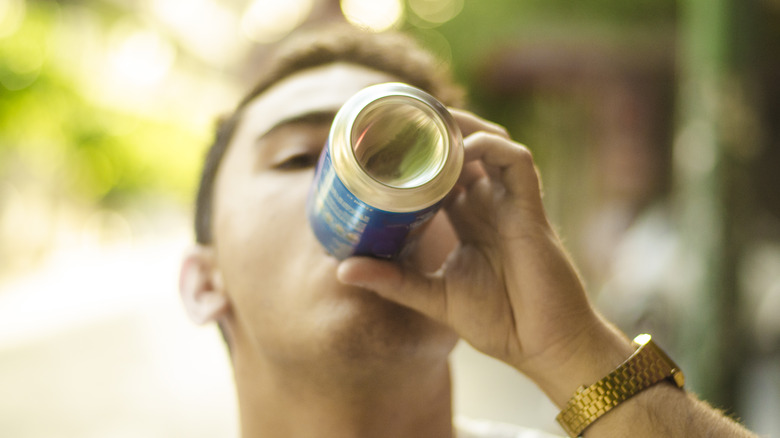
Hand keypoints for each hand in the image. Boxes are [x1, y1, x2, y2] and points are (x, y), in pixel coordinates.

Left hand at [337, 109, 630, 405]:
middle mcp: (489, 203)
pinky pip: (516, 161)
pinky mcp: (530, 210)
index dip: (419, 153)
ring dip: (462, 127)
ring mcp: (510, 203)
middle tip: (398, 120)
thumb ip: (393, 281)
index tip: (384, 141)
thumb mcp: (433, 297)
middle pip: (464, 147)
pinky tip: (463, 149)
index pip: (442, 171)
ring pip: (491, 142)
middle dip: (435, 129)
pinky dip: (491, 146)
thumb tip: (342, 271)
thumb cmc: (499, 322)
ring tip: (426, 123)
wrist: (544, 346)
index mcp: (470, 218)